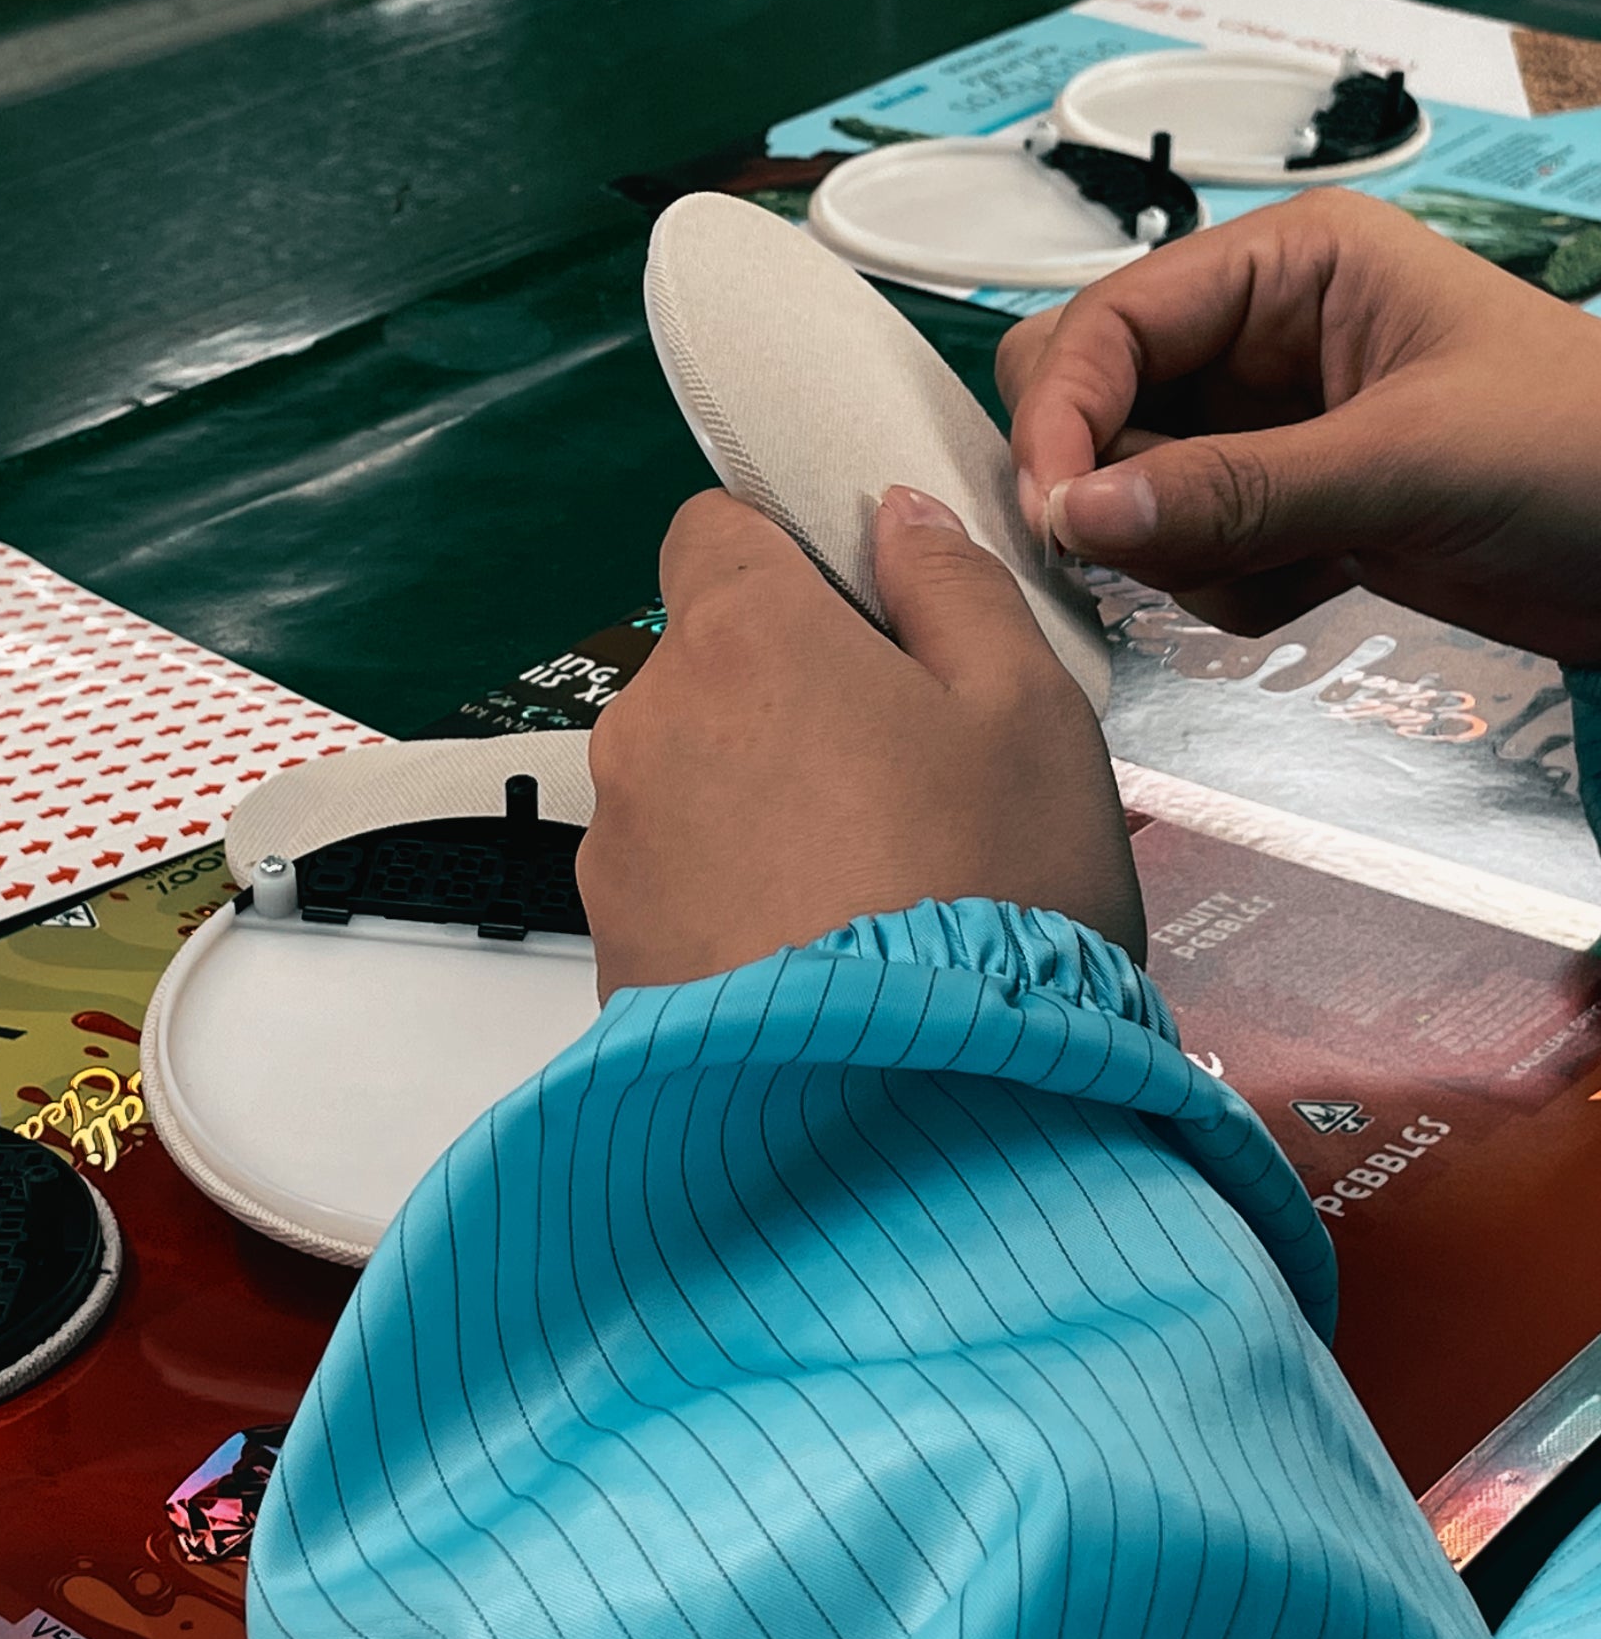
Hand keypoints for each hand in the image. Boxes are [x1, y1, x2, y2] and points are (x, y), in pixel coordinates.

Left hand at [577, 487, 1143, 996]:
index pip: (714, 531)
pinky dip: (725, 901)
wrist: (911, 1120)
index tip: (855, 621)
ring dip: (751, 805)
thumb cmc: (988, 893)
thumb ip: (954, 589)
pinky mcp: (609, 954)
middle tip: (897, 783)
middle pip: (703, 669)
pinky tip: (811, 957)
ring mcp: (613, 848)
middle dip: (782, 698)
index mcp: (741, 638)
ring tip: (861, 890)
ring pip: (683, 782)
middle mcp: (645, 728)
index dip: (786, 559)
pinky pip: (668, 887)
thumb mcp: (1029, 713)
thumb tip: (894, 518)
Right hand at [998, 187, 1600, 658]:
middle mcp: (1254, 341)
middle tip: (1157, 544)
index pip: (1105, 324)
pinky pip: (1175, 556)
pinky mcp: (1272, 510)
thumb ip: (1233, 491)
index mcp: (1287, 268)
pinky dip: (1221, 589)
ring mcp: (1258, 432)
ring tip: (1292, 560)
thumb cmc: (1594, 453)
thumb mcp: (1409, 462)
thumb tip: (1075, 516)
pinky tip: (1317, 579)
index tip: (1053, 515)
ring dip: (1176, 551)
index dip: (1061, 417)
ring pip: (1119, 494)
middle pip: (1086, 400)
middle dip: (1103, 484)